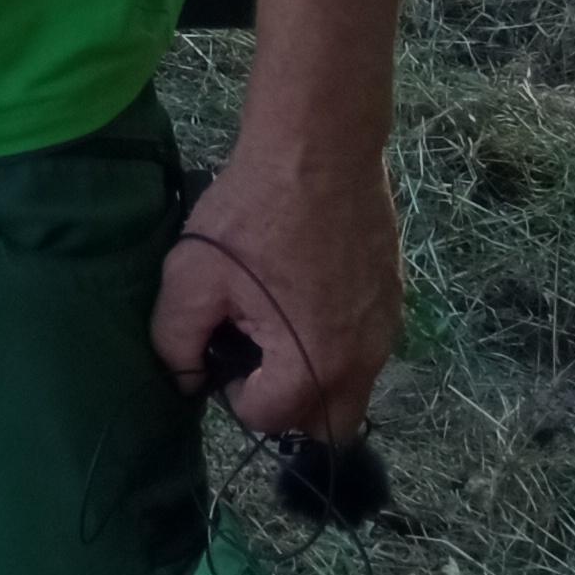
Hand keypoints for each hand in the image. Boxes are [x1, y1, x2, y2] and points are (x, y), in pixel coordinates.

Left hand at [153, 147, 401, 440]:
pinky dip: (335, 340)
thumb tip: (186, 377)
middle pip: (329, 425)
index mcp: (315, 364)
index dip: (233, 392)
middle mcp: (365, 360)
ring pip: (351, 386)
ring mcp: (388, 330)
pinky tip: (304, 291)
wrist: (320, 148)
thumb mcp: (191, 275)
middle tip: (255, 355)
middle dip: (287, 406)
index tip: (222, 348)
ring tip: (276, 316)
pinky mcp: (396, 298)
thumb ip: (178, 340)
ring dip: (313, 373)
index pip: (270, 420)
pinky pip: (365, 347)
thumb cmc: (252, 212)